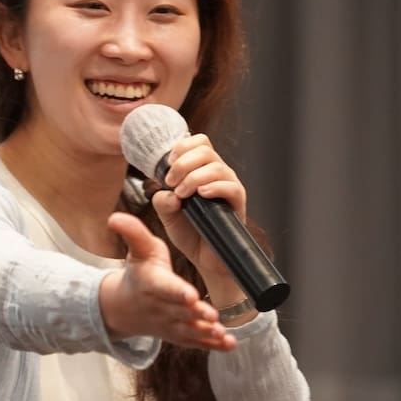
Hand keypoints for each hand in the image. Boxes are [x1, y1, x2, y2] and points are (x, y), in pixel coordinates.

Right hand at [99, 212, 234, 351]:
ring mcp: (169, 324)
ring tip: (222, 333)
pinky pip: (195, 342)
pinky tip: (230, 344)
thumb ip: (133, 233)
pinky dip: (212, 346)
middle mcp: (160, 307)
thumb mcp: (138, 250)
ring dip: (205, 333)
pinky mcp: (178, 335)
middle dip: (196, 315)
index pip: (165, 288)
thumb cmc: (139, 273)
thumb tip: (114, 216)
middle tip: (213, 316)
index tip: (190, 295)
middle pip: (179, 312)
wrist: (124, 308)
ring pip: (188, 330)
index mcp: (152, 284)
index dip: (177, 292)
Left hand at [151, 134, 248, 294]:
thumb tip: (168, 193)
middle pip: (206, 149)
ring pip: (217, 166)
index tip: (168, 164)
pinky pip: (231, 187)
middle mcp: (218, 174)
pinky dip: (213, 187)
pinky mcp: (238, 203)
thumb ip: (162, 201)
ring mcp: (229, 187)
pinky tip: (200, 195)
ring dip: (194, 176)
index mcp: (202, 170)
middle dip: (183, 162)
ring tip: (183, 193)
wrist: (204, 259)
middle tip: (171, 181)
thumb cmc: (190, 233)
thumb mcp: (167, 215)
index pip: (199, 142)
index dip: (182, 146)